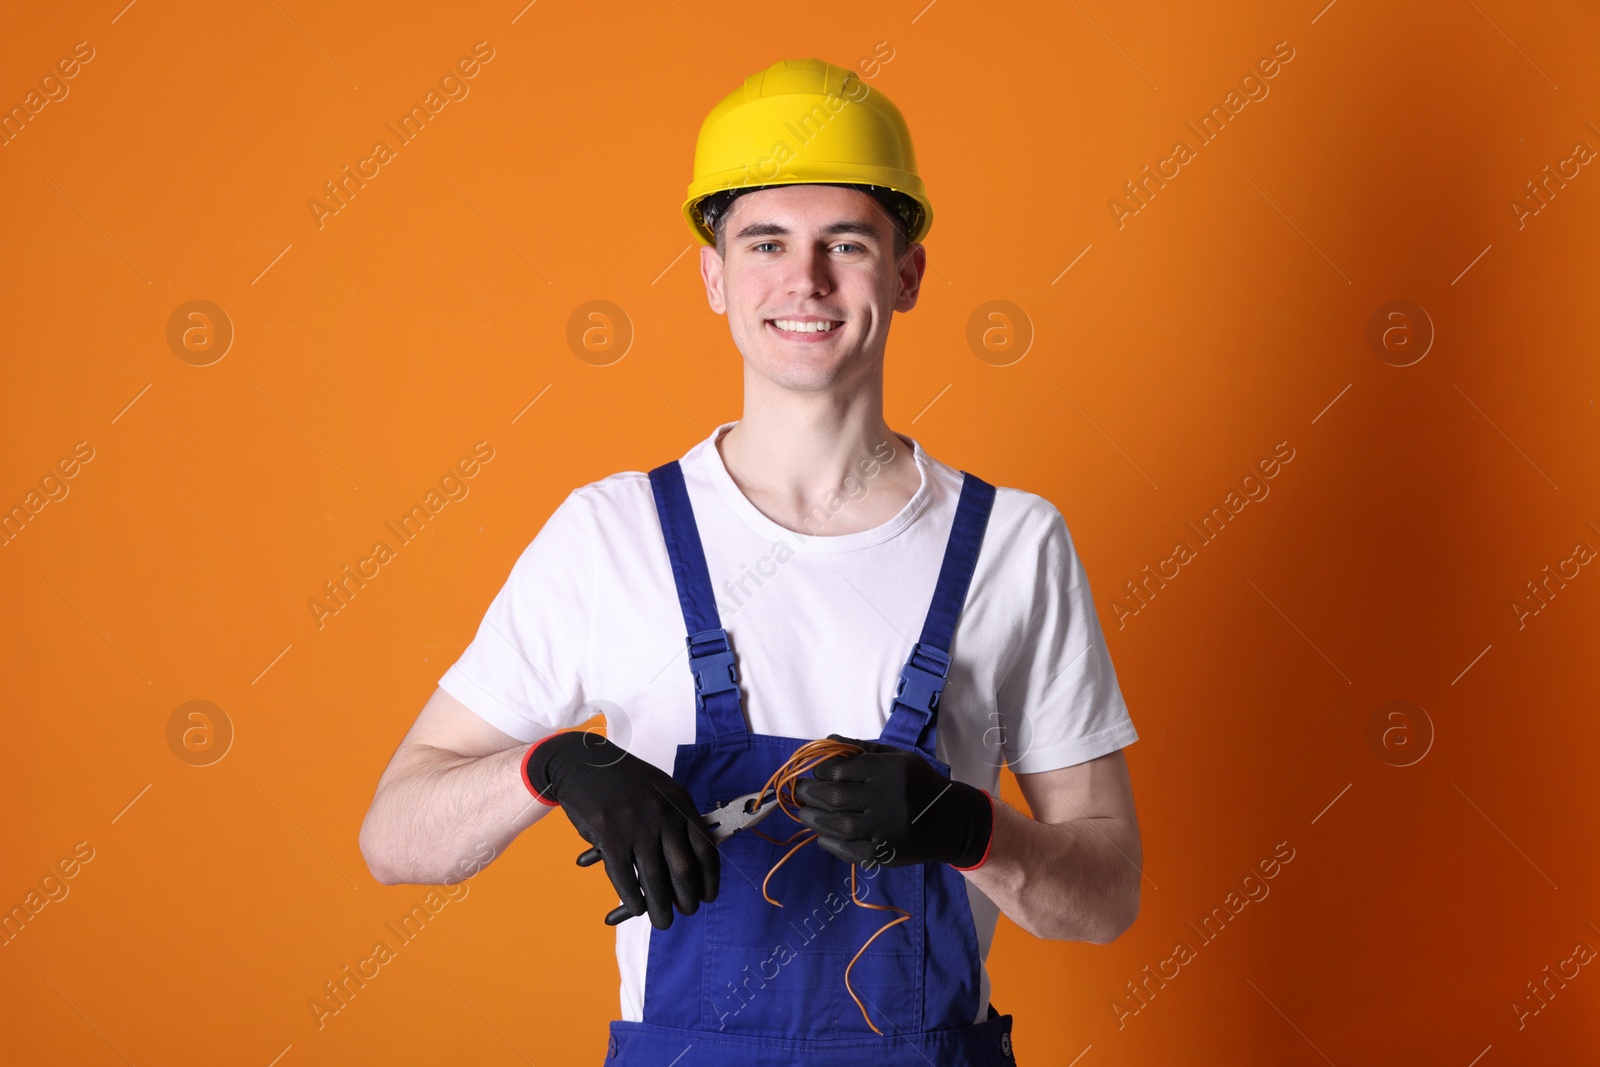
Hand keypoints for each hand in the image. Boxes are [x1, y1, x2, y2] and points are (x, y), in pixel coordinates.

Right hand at [523, 731, 718, 928]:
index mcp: (680, 803)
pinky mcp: (609, 837)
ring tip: (663, 921)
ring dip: (660, 908)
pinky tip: (637, 909)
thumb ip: (677, 820)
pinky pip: (625, 878)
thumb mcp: (661, 790)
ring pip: (654, 880)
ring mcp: (636, 827)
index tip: (708, 896)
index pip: (704, 849)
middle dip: (687, 899)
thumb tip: (692, 862)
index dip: (709, 879)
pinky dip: (632, 899)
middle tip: (686, 911)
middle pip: (683, 870)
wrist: (584, 763)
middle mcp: (662, 815)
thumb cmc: (625, 781)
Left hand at [792, 734, 992, 869]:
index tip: (817, 772)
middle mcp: (888, 799)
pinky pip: (850, 850)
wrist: (950, 821)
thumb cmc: (918, 783)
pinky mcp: (886, 853)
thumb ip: (861, 749)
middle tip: (801, 792)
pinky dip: (831, 843)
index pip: (840, 770)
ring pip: (838, 824)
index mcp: (890, 771)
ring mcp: (886, 829)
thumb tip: (826, 742)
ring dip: (814, 818)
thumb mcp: (897, 757)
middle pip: (835, 796)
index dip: (821, 771)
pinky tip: (823, 835)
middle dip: (810, 793)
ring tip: (804, 813)